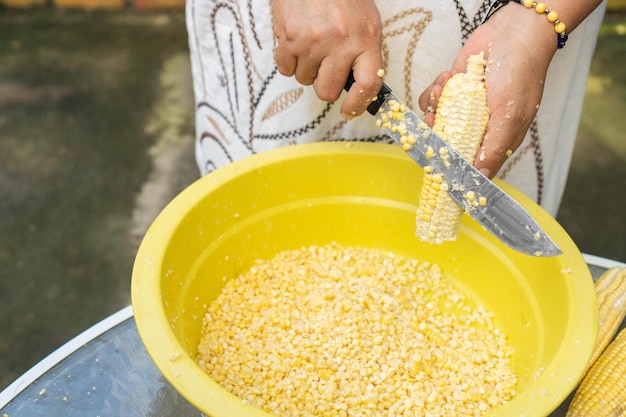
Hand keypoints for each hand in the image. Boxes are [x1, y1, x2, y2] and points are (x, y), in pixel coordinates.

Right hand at [272, 0, 383, 118]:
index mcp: (366, 39)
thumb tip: (359, 88)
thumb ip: (364, 54)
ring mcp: (312, 42)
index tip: (349, 110)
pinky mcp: (289, 38)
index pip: (368, 84)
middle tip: (325, 69)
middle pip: (328, 91)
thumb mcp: (365, 22)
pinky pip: (286, 69)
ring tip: (312, 44)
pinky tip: (296, 41)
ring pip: (305, 81)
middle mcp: (340, 43)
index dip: (358, 104)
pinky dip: (289, 61)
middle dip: (325, 85)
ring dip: (307, 69)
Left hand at [418, 6, 556, 177]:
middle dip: (438, 135)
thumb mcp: (510, 116)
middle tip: (436, 121)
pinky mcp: (454, 89)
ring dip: (435, 107)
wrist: (514, 32)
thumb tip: (482, 176)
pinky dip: (434, 90)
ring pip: (438, 121)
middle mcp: (480, 125)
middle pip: (449, 144)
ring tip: (443, 89)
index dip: (456, 168)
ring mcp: (465, 107)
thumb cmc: (520, 73)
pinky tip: (446, 78)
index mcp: (498, 137)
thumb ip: (494, 147)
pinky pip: (434, 99)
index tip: (438, 168)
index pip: (474, 164)